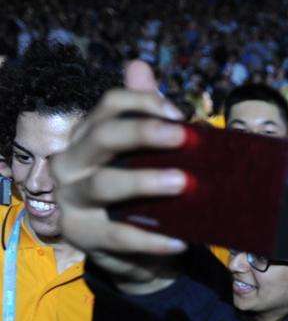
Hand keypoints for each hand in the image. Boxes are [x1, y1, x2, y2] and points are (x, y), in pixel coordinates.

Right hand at [50, 88, 188, 290]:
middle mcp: (70, 164)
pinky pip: (119, 235)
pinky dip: (152, 238)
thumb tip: (139, 65)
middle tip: (184, 136)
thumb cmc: (144, 198)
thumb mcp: (148, 159)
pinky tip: (181, 240)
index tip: (180, 114)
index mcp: (87, 138)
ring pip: (105, 184)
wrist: (136, 255)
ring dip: (146, 181)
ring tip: (184, 183)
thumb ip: (148, 117)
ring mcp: (71, 201)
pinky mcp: (83, 236)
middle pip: (103, 137)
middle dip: (143, 132)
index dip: (142, 102)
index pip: (108, 106)